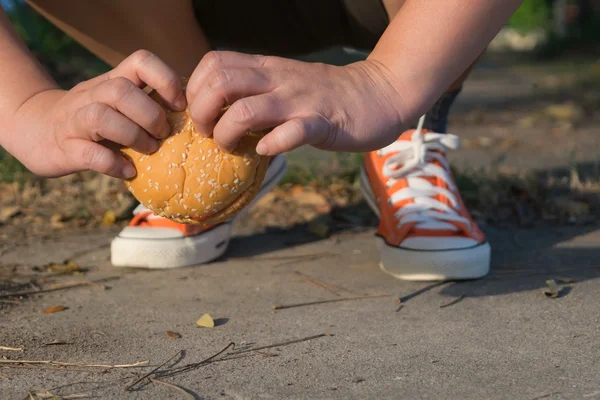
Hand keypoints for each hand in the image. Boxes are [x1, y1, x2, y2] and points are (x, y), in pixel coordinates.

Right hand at [12, 50, 185, 178]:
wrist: (37, 130)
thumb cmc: (94, 121)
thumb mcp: (119, 105)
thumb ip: (149, 105)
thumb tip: (196, 118)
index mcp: (113, 81)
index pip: (141, 61)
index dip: (165, 79)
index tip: (180, 104)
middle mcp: (93, 95)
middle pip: (121, 90)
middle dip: (151, 114)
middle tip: (164, 133)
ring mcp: (75, 120)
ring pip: (102, 116)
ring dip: (134, 135)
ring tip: (150, 150)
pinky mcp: (65, 148)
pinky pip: (90, 154)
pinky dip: (114, 164)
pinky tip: (129, 170)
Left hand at [186, 51, 409, 154]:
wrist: (377, 95)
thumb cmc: (325, 94)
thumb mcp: (285, 80)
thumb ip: (255, 87)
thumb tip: (218, 107)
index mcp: (267, 67)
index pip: (214, 63)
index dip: (195, 89)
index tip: (201, 113)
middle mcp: (279, 79)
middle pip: (221, 84)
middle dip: (202, 113)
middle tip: (208, 134)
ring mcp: (300, 100)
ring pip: (246, 110)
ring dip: (228, 133)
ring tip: (232, 146)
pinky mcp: (321, 123)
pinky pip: (290, 134)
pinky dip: (271, 145)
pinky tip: (267, 150)